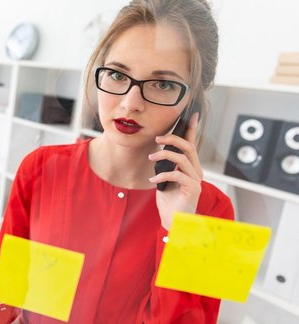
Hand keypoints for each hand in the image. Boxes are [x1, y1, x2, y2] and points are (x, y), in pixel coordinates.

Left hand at [148, 113, 202, 229]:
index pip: (192, 145)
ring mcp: (195, 180)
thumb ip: (165, 166)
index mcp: (190, 167)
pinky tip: (153, 179)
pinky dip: (162, 174)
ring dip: (164, 155)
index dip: (192, 130)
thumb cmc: (168, 201)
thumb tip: (157, 153)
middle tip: (157, 139)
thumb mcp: (164, 179)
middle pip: (188, 147)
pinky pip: (177, 174)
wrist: (173, 221)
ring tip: (151, 158)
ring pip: (182, 159)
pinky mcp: (191, 189)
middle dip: (172, 139)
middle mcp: (196, 171)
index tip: (192, 115)